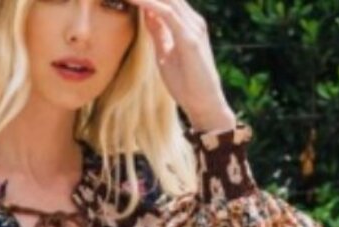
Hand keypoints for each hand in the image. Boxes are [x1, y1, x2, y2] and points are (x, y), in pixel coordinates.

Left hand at [123, 0, 236, 131]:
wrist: (204, 104)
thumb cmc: (186, 82)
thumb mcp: (165, 53)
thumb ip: (158, 32)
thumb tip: (146, 12)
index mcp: (187, 23)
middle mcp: (192, 20)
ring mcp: (193, 27)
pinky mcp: (189, 39)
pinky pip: (168, 14)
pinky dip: (150, 5)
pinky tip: (134, 0)